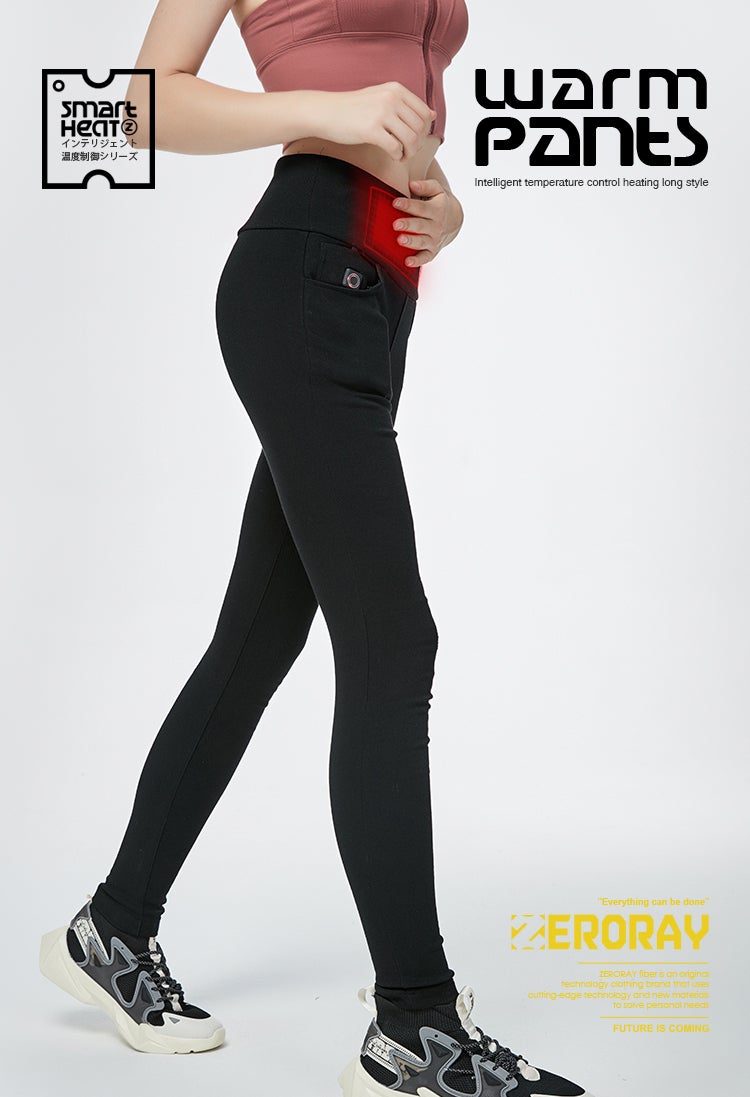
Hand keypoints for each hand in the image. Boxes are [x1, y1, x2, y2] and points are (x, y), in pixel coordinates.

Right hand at [315, 82, 435, 159]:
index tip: (414, 139)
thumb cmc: (354, 109)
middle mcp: (391, 98)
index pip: (424, 113)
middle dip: (418, 144)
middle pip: (419, 128)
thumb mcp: (382, 98)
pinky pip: (396, 148)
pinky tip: (392, 155)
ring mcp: (381, 113)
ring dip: (409, 153)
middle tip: (408, 151)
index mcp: (396, 89)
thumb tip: (433, 114)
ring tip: (402, 155)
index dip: (424, 131)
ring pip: (411, 140)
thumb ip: (406, 105)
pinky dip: (398, 156)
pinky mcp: (371, 130)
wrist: (326, 112)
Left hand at [391, 178, 464, 267]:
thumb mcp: (437, 190)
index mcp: (436, 210)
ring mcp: (434, 240)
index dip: (408, 205)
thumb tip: (412, 184)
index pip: (421, 207)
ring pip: (422, 242)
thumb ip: (425, 186)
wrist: (455, 221)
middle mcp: (436, 226)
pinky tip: (407, 262)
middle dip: (408, 225)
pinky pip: (425, 258)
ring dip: (411, 242)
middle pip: (420, 225)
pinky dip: (417, 261)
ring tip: (400, 240)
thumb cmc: (440, 203)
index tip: (395, 202)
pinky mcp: (432, 252)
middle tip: (396, 224)